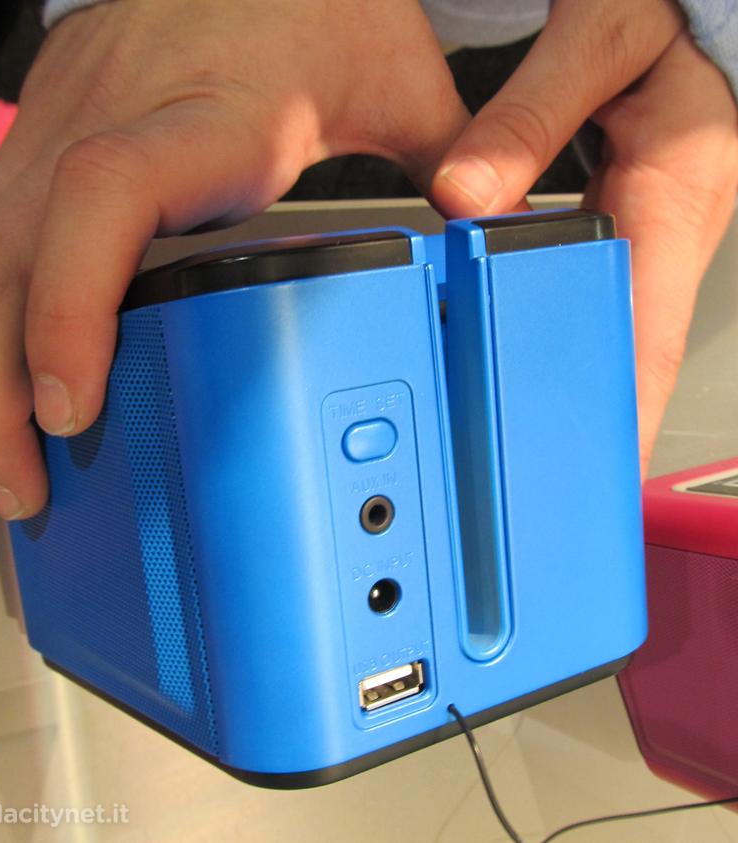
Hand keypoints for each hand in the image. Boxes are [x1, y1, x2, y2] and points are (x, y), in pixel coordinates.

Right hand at [0, 0, 470, 517]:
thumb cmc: (321, 5)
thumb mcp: (399, 79)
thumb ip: (448, 158)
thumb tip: (485, 230)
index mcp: (208, 115)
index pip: (106, 199)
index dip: (70, 308)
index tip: (68, 406)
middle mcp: (109, 118)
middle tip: (17, 485)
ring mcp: (59, 127)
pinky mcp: (41, 139)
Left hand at [430, 0, 737, 476]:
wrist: (693, 18)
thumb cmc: (667, 22)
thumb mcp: (600, 39)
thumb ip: (529, 115)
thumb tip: (466, 192)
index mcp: (675, 197)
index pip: (648, 329)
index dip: (622, 409)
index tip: (595, 470)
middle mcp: (666, 236)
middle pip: (629, 357)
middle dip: (589, 426)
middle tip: (542, 482)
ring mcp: (649, 246)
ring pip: (612, 339)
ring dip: (574, 397)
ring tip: (529, 452)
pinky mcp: (629, 241)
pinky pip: (594, 308)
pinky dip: (564, 349)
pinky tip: (529, 373)